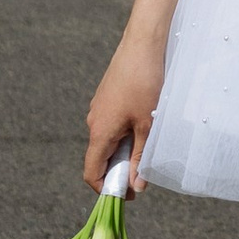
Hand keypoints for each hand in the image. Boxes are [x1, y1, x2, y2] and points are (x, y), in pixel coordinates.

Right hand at [85, 28, 164, 189]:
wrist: (143, 43)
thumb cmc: (146, 82)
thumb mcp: (148, 124)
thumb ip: (140, 157)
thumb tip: (136, 187)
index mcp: (99, 131)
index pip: (91, 172)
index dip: (105, 188)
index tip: (125, 195)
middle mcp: (93, 121)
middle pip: (99, 157)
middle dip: (118, 170)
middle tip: (142, 174)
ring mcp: (98, 108)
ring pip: (106, 140)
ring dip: (123, 151)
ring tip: (146, 147)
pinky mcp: (106, 97)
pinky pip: (110, 124)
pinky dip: (123, 134)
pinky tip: (143, 126)